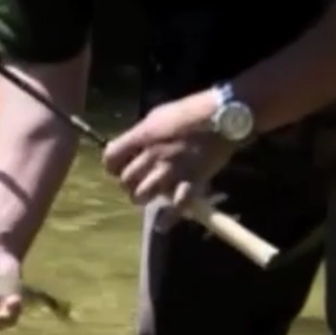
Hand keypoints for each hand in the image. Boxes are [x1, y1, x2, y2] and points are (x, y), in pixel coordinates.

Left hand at [102, 93, 236, 211]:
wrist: (225, 116)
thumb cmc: (191, 110)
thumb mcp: (158, 115)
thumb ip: (142, 134)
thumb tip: (131, 147)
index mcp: (143, 136)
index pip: (111, 157)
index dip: (111, 165)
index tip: (117, 167)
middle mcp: (153, 155)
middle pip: (125, 179)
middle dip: (127, 182)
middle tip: (135, 181)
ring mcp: (172, 171)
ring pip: (142, 195)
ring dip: (142, 197)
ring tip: (148, 195)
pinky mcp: (191, 183)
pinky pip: (175, 207)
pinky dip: (167, 219)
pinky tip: (162, 224)